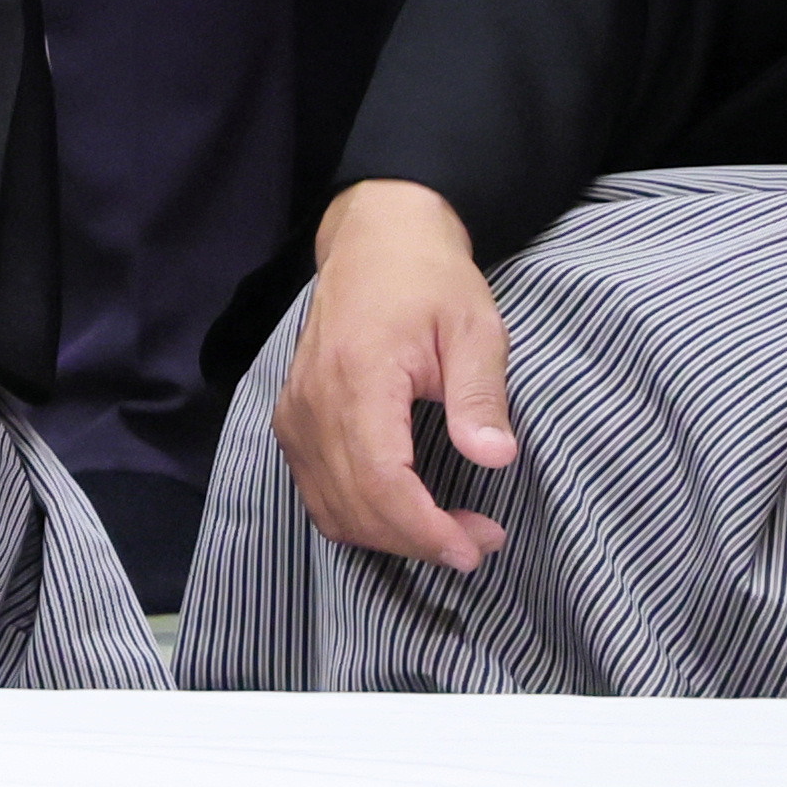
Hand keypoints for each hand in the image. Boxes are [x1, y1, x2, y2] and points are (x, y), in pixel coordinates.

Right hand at [276, 179, 516, 570]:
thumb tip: (494, 458)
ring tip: (447, 531)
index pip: (381, 481)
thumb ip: (480, 394)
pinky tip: (402, 514)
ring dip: (389, 537)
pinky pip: (316, 492)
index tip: (476, 546)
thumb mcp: (475, 327)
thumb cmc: (430, 279)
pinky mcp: (292, 418)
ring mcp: (295, 411)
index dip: (425, 530)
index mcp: (359, 375)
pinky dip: (358, 518)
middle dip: (418, 541)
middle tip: (479, 540)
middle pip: (355, 506)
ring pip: (330, 509)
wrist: (375, 239)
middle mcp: (314, 400)